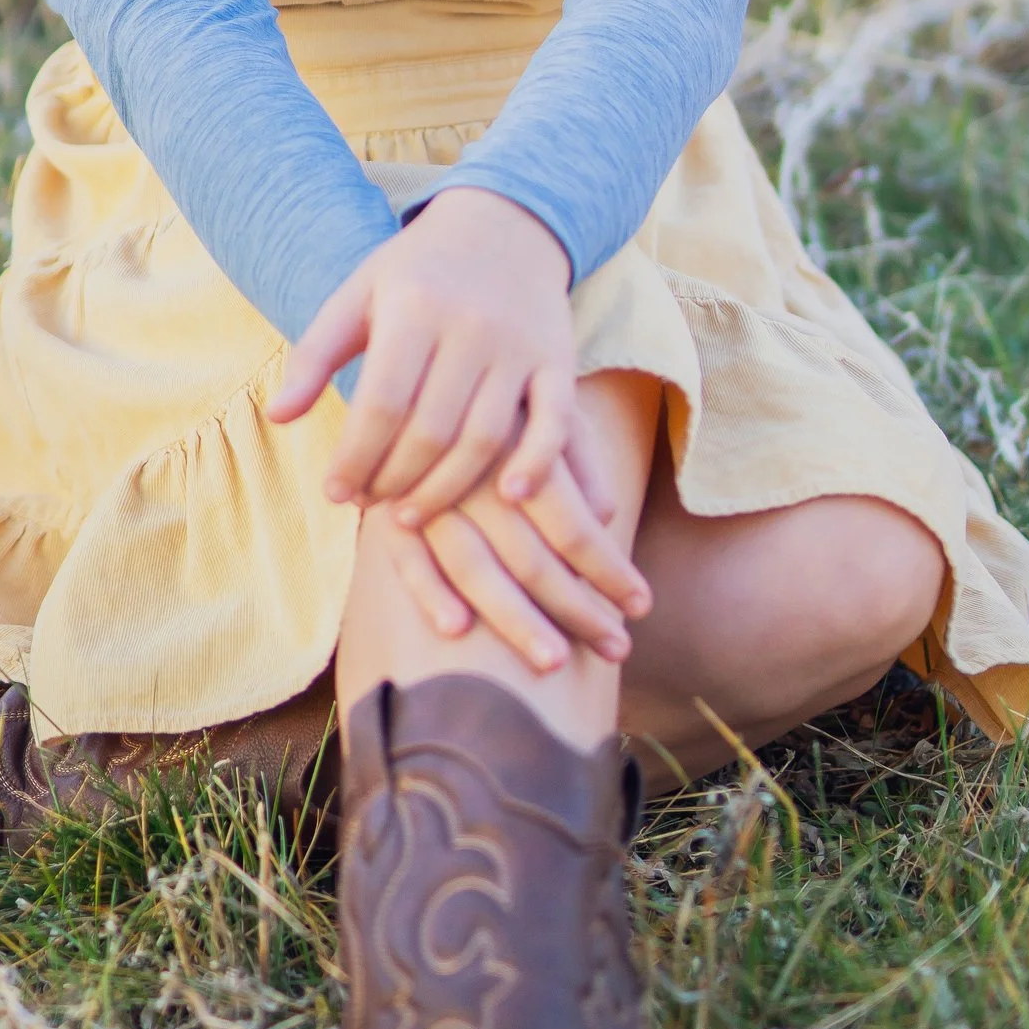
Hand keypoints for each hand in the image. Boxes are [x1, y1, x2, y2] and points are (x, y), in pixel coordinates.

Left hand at [272, 187, 586, 522]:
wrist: (505, 225)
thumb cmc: (417, 271)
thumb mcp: (359, 294)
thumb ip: (315, 354)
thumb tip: (277, 417)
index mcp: (415, 307)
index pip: (381, 403)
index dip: (355, 457)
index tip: (335, 491)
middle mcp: (471, 326)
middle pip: (431, 430)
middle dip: (393, 481)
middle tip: (370, 504)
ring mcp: (519, 346)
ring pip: (485, 438)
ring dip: (445, 489)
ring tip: (410, 514)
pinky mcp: (558, 360)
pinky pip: (556, 423)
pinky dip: (536, 464)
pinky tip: (508, 498)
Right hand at [387, 422, 650, 676]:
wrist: (417, 366)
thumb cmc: (499, 397)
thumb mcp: (544, 406)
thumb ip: (577, 459)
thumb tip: (607, 515)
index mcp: (522, 445)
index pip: (572, 523)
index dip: (608, 569)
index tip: (642, 605)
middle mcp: (476, 473)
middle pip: (529, 556)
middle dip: (575, 608)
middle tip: (618, 649)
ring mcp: (427, 494)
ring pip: (473, 565)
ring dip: (513, 618)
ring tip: (554, 662)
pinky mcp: (386, 508)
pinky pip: (406, 557)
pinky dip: (428, 592)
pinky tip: (457, 630)